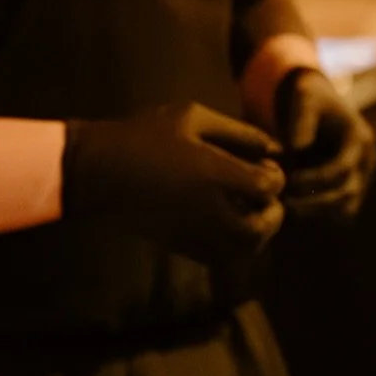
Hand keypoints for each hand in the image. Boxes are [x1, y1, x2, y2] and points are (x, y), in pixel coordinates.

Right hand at [63, 102, 283, 266]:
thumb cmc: (146, 135)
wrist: (99, 169)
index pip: (269, 187)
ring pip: (242, 250)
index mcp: (216, 175)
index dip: (276, 178)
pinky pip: (218, 258)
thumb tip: (274, 148)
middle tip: (265, 200)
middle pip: (261, 229)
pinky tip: (225, 224)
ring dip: (254, 234)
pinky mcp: (179, 245)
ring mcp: (194, 232)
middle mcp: (210, 209)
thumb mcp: (193, 117)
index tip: (265, 167)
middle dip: (272, 215)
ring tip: (248, 213)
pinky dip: (232, 247)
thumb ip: (239, 133)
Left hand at [274, 69, 375, 218]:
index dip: (314, 180)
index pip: (342, 169)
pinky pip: (340, 212)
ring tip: (288, 208)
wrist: (317, 104)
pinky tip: (295, 210)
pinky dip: (319, 215)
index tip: (288, 182)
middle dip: (316, 202)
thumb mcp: (303, 99)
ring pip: (346, 209)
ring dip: (318, 213)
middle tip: (285, 204)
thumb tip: (297, 148)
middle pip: (348, 193)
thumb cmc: (308, 98)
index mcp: (360, 139)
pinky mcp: (352, 188)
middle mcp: (367, 161)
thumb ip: (300, 120)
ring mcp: (363, 177)